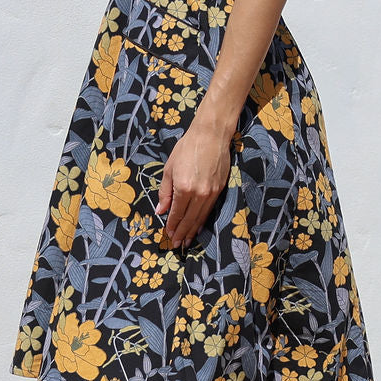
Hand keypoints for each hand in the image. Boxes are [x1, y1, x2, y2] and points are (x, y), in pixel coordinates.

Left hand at [156, 123, 231, 246]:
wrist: (211, 136)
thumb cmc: (187, 148)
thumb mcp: (169, 168)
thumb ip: (165, 192)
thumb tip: (161, 211)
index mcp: (183, 187)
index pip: (176, 213)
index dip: (171, 225)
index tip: (168, 235)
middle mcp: (198, 193)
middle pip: (189, 219)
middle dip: (181, 233)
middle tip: (176, 244)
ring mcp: (211, 193)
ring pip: (200, 217)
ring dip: (192, 230)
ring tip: (187, 240)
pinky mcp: (219, 190)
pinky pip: (209, 210)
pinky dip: (202, 220)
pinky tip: (198, 227)